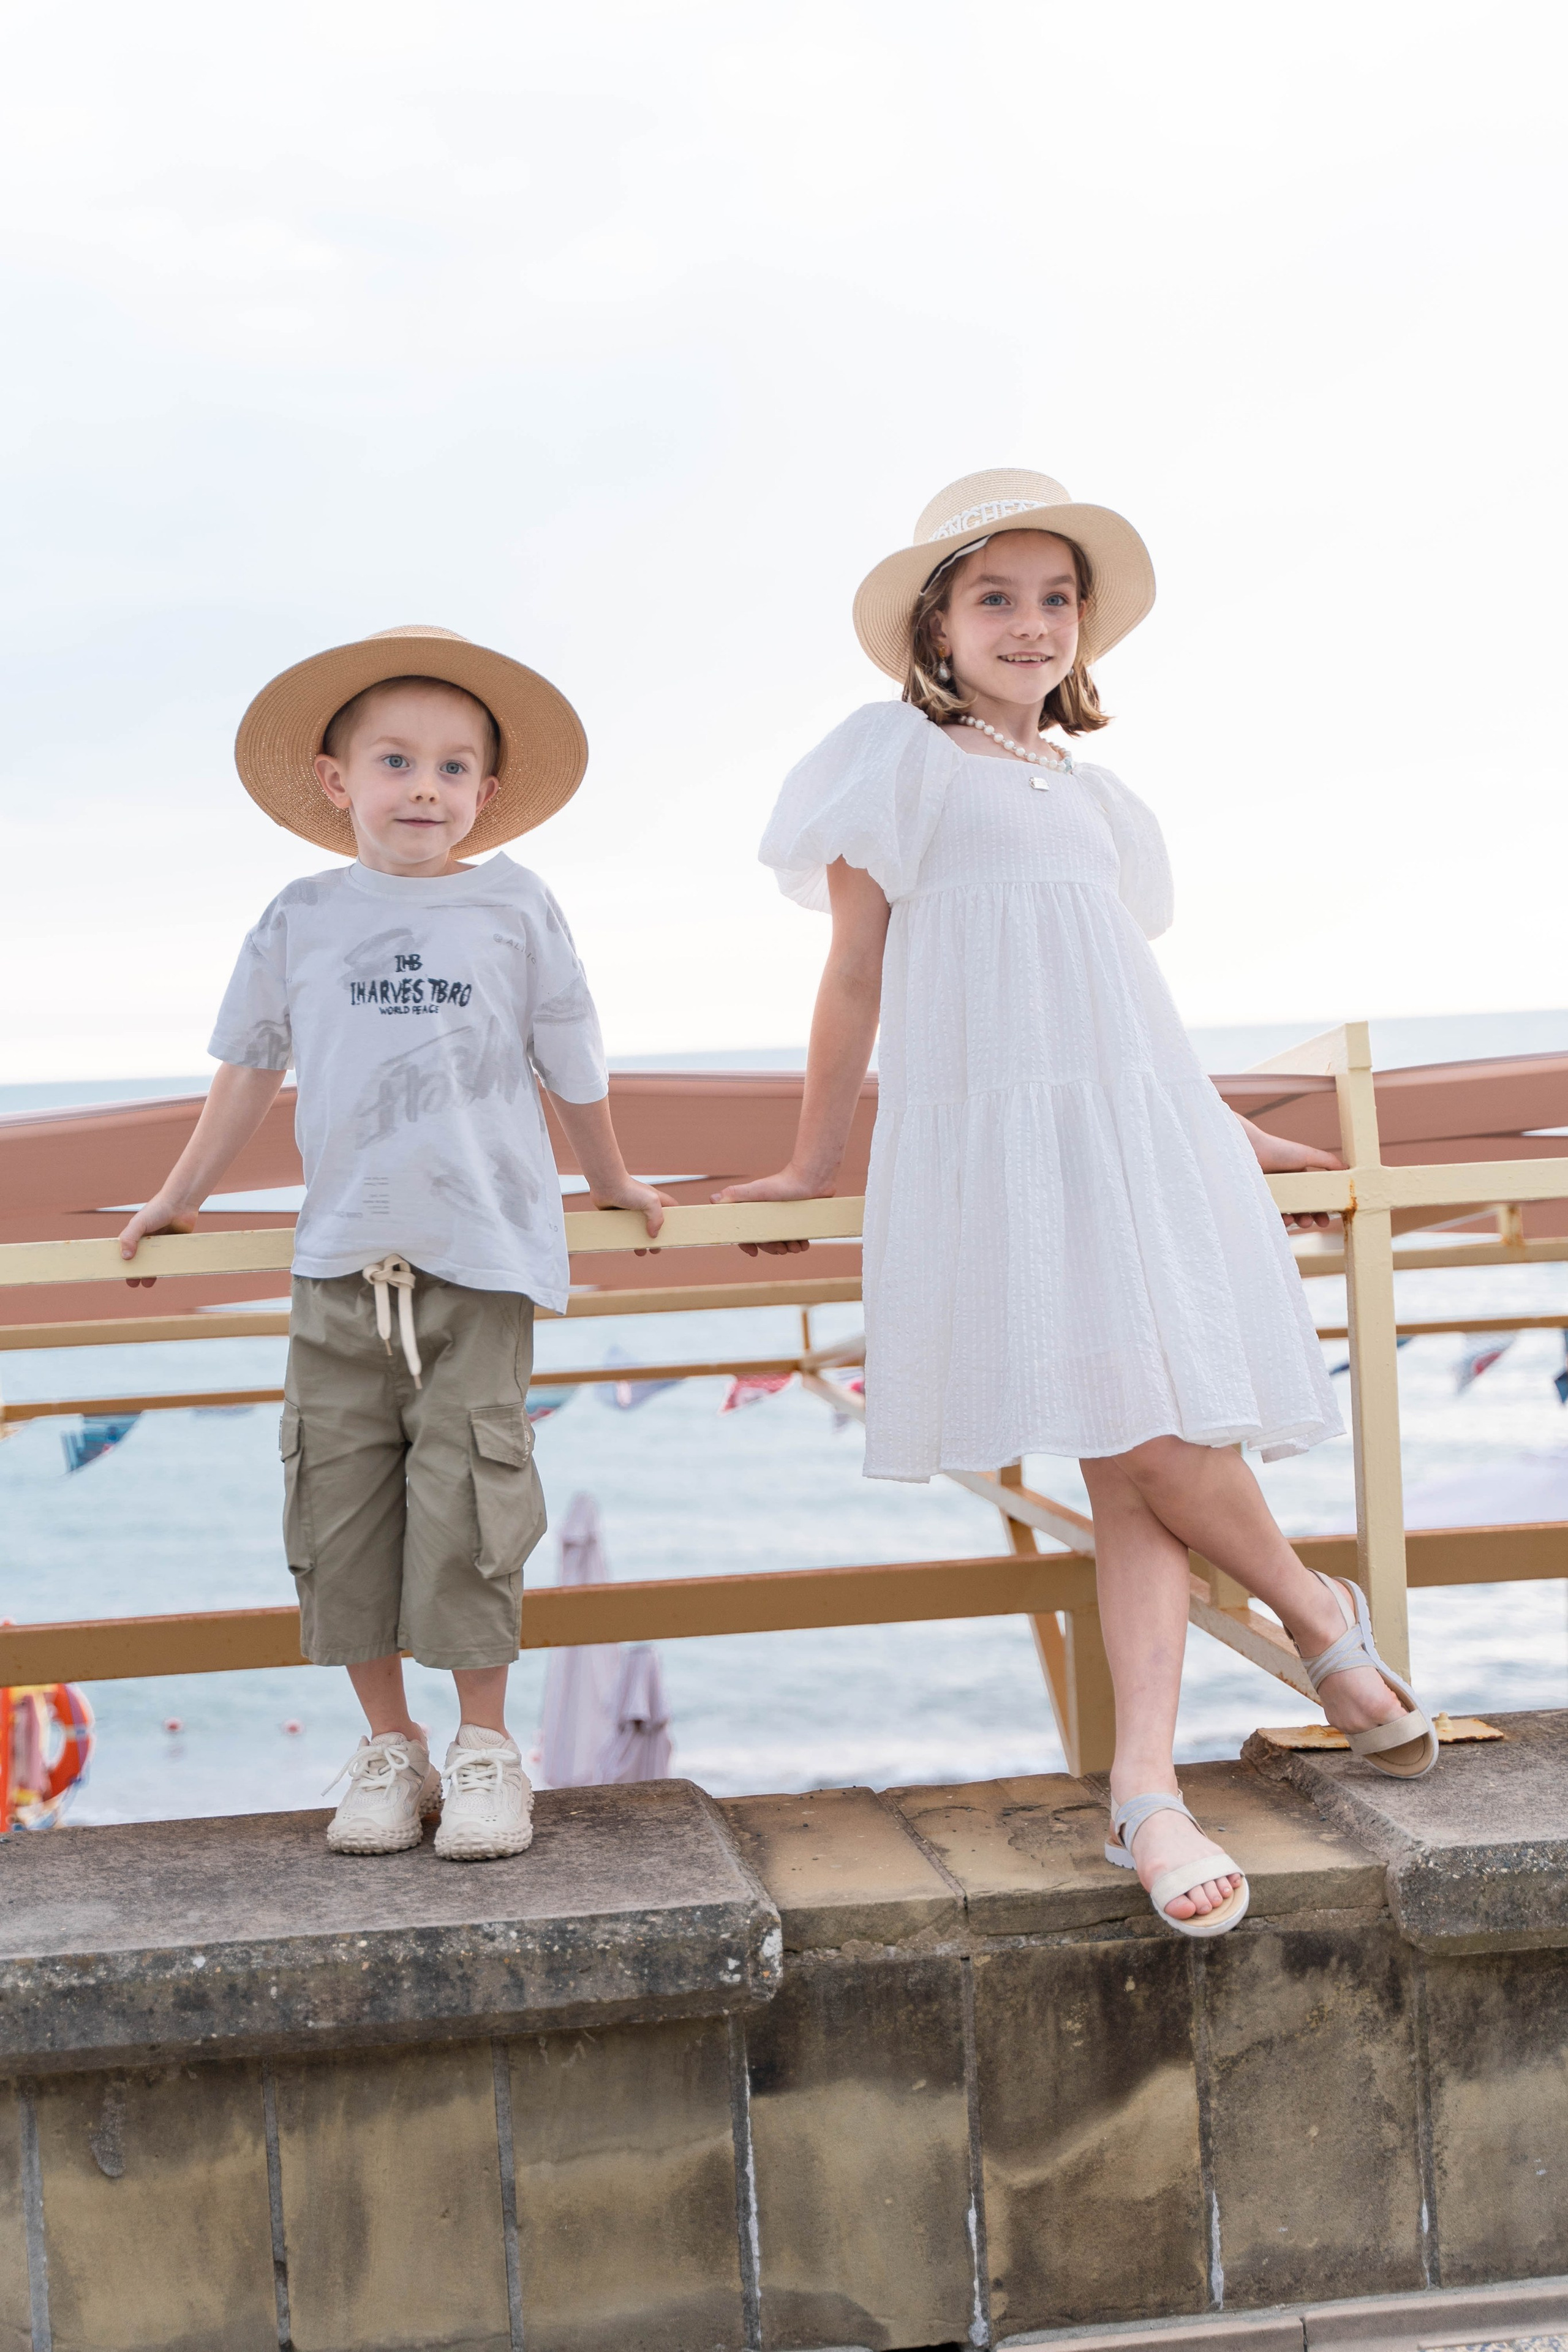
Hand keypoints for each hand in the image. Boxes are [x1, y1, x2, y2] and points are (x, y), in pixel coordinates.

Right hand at [117, 1200, 197, 1287]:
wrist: (181, 1204)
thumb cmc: (158, 1209)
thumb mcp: (139, 1223)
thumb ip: (130, 1237)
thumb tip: (125, 1257)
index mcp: (135, 1235)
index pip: (124, 1252)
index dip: (121, 1263)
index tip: (118, 1274)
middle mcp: (147, 1241)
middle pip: (139, 1261)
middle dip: (135, 1272)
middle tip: (133, 1283)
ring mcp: (161, 1244)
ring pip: (154, 1263)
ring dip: (151, 1273)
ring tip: (147, 1283)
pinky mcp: (174, 1246)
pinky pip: (169, 1259)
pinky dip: (167, 1267)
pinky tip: (165, 1274)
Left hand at [588, 1178, 673, 1253]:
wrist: (606, 1185)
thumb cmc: (629, 1188)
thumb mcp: (651, 1202)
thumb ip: (657, 1218)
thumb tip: (654, 1235)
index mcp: (656, 1202)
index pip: (671, 1211)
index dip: (674, 1221)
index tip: (675, 1233)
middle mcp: (644, 1206)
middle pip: (654, 1225)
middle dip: (656, 1238)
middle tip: (655, 1248)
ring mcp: (631, 1211)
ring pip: (638, 1229)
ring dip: (639, 1241)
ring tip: (640, 1251)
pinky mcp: (618, 1215)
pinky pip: (623, 1229)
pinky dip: (624, 1237)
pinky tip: (624, 1245)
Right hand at [711, 1169, 829, 1256]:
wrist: (813, 1178)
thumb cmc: (784, 1182)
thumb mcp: (757, 1189)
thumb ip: (735, 1194)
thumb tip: (712, 1200)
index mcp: (755, 1211)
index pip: (746, 1232)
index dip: (747, 1244)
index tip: (753, 1252)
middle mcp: (769, 1215)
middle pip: (765, 1240)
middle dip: (772, 1248)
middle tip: (780, 1249)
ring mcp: (785, 1219)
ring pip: (782, 1242)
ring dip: (788, 1249)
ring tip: (795, 1246)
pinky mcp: (800, 1221)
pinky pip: (798, 1239)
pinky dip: (800, 1244)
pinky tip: (804, 1244)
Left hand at [1234, 1114, 1344, 1231]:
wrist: (1249, 1151)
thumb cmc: (1277, 1150)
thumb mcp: (1307, 1154)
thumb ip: (1328, 1162)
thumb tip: (1348, 1169)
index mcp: (1297, 1177)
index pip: (1313, 1197)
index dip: (1322, 1209)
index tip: (1328, 1219)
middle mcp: (1285, 1187)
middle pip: (1301, 1209)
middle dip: (1312, 1217)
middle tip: (1318, 1223)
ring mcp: (1272, 1195)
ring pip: (1288, 1214)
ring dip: (1298, 1221)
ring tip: (1303, 1222)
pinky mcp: (1260, 1202)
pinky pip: (1272, 1216)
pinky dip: (1281, 1220)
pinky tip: (1286, 1219)